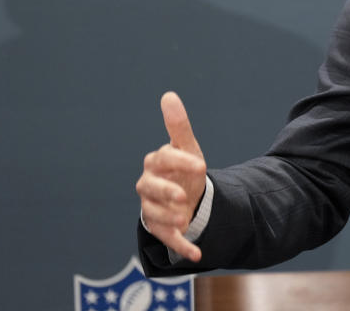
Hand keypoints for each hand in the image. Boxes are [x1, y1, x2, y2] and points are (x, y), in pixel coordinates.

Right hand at [135, 92, 206, 261]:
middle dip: (166, 193)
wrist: (184, 195)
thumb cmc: (183, 168)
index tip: (200, 164)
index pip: (163, 160)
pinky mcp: (161, 227)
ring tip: (186, 219)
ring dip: (169, 218)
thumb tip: (169, 96)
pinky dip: (182, 246)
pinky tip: (197, 254)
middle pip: (150, 189)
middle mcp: (149, 185)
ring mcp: (152, 208)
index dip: (180, 162)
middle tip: (184, 197)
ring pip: (154, 214)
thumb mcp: (186, 148)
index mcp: (156, 163)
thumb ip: (178, 125)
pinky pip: (168, 238)